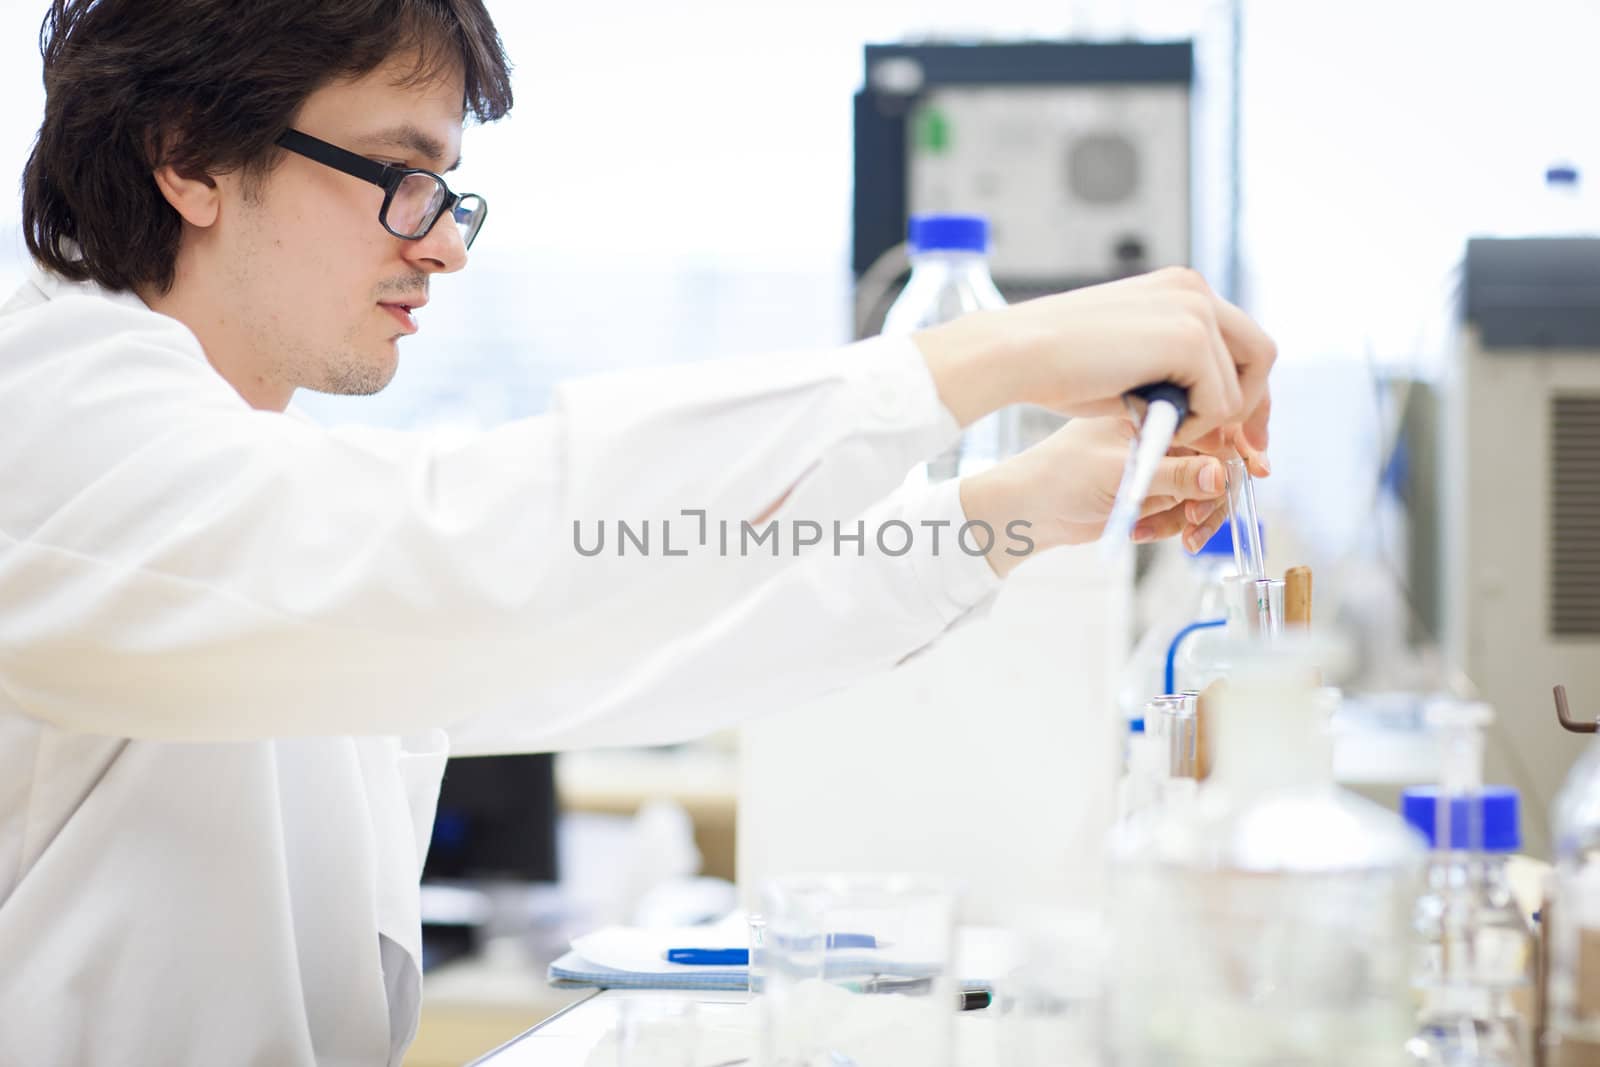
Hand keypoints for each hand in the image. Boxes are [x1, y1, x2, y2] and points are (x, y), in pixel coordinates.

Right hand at [915, 267, 1274, 453]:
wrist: (1019, 353)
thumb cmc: (1057, 365)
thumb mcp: (1130, 361)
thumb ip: (1173, 372)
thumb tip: (1214, 410)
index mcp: (1179, 288)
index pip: (1240, 340)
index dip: (1247, 389)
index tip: (1241, 432)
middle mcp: (1195, 289)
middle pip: (1260, 354)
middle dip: (1254, 406)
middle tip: (1245, 450)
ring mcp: (1196, 309)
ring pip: (1242, 384)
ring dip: (1210, 419)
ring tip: (1162, 428)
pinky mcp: (1190, 338)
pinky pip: (1221, 401)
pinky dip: (1195, 425)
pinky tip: (1152, 421)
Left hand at [958, 416, 1234, 577]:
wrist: (1027, 509)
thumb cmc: (1059, 478)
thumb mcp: (1120, 475)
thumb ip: (1173, 477)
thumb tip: (1222, 476)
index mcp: (1153, 409)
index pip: (1213, 421)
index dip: (1237, 448)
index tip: (1253, 473)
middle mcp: (1159, 432)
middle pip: (1216, 460)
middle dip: (1212, 495)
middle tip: (1197, 522)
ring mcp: (1155, 461)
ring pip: (1202, 489)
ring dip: (1190, 515)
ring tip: (1163, 532)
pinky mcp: (1149, 487)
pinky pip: (1181, 507)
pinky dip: (1170, 523)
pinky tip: (1141, 530)